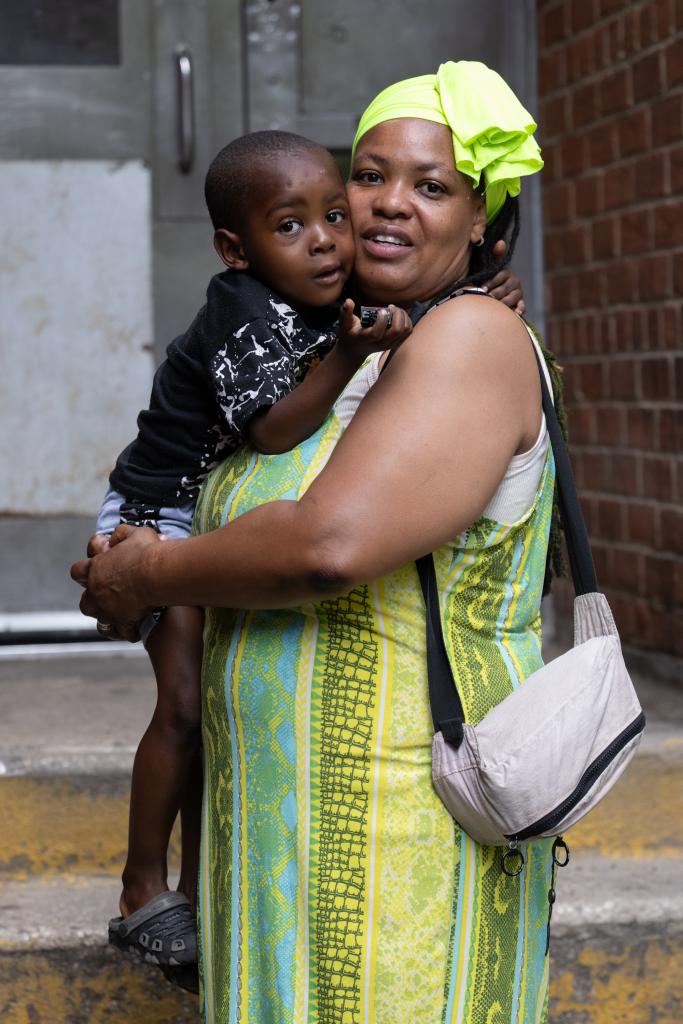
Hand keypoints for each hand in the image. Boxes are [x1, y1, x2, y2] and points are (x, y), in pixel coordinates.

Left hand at [71, 524, 162, 639]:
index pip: (77, 571)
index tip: (95, 570)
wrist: (158, 573)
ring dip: (108, 618)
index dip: (84, 572)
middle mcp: (97, 592)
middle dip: (94, 600)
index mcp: (96, 569)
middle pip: (85, 602)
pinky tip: (136, 628)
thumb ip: (122, 534)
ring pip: (100, 621)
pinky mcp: (124, 622)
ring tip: (120, 615)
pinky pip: (122, 632)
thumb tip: (117, 536)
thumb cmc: (147, 552)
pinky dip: (127, 631)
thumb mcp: (135, 533)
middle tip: (109, 596)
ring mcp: (108, 609)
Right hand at [336, 298, 412, 361]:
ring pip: (405, 330)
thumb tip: (348, 301)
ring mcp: (390, 345)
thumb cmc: (350, 333)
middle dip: (397, 315)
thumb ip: (345, 312)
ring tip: (394, 310)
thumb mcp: (345, 323)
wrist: (356, 349)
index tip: (380, 310)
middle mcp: (380, 344)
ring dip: (403, 316)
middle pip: (396, 331)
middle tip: (390, 307)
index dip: (381, 320)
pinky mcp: (396, 343)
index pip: (377, 333)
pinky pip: (408, 332)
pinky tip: (398, 315)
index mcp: (367, 339)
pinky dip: (407, 321)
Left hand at [482, 239, 525, 315]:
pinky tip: (516, 314)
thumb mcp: (489, 269)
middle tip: (488, 298)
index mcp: (506, 273)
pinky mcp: (520, 303)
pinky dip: (520, 310)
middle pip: (506, 288)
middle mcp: (514, 282)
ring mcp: (518, 293)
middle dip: (497, 293)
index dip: (492, 282)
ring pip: (513, 297)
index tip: (483, 288)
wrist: (491, 296)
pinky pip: (522, 306)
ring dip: (505, 301)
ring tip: (497, 305)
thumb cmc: (488, 282)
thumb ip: (494, 256)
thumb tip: (501, 242)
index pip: (501, 275)